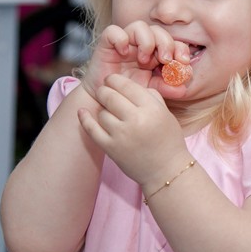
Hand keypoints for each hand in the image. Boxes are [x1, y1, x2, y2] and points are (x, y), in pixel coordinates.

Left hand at [77, 73, 191, 188]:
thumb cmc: (168, 140)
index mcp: (151, 109)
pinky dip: (85, 119)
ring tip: (111, 114)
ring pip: (101, 112)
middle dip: (105, 91)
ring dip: (103, 110)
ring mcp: (121, 135)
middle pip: (109, 96)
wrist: (166, 171)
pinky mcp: (111, 148)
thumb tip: (128, 84)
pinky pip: (91, 129)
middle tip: (106, 92)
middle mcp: (136, 120)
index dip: (114, 80)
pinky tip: (82, 111)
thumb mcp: (166, 114)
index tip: (112, 81)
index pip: (125, 85)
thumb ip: (150, 96)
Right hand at [82, 21, 189, 97]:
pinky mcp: (107, 44)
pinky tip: (124, 53)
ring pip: (140, 26)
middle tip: (166, 60)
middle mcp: (141, 45)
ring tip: (144, 60)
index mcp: (156, 53)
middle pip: (158, 31)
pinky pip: (113, 31)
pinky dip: (120, 39)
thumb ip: (167, 88)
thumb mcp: (151, 90)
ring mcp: (125, 42)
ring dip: (147, 41)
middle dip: (166, 44)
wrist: (104, 101)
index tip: (184, 62)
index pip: (173, 42)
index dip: (180, 49)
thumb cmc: (128, 93)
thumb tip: (184, 88)